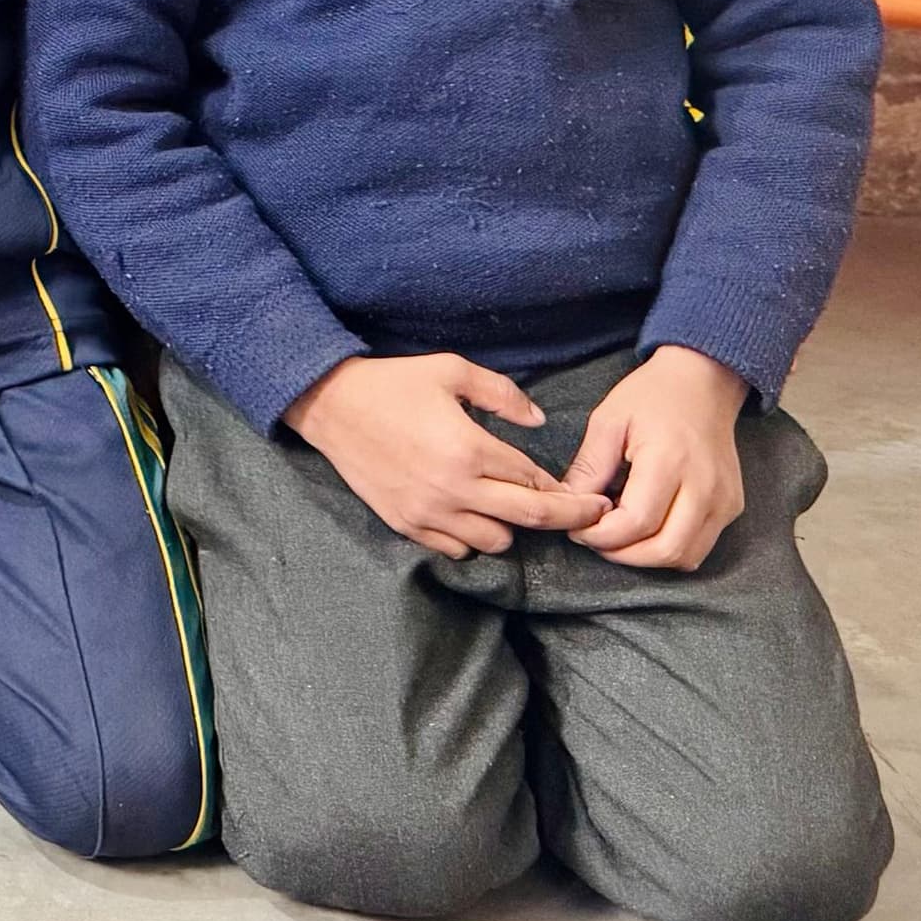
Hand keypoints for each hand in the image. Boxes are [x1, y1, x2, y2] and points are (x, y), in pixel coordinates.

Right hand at [284, 353, 610, 560]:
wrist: (329, 405)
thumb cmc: (393, 384)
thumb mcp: (451, 371)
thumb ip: (502, 394)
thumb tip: (539, 421)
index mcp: (469, 449)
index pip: (535, 481)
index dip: (567, 491)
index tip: (590, 497)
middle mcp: (453, 489)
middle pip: (528, 519)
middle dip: (566, 519)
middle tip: (588, 517)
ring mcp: (428, 513)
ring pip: (495, 541)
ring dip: (511, 527)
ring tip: (510, 506)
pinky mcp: (406, 525)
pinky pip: (457, 549)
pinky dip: (472, 537)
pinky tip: (473, 514)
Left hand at [564, 347, 750, 570]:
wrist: (703, 381)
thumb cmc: (652, 395)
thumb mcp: (608, 420)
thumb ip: (589, 467)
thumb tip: (570, 506)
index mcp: (670, 460)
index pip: (636, 522)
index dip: (601, 535)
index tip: (578, 529)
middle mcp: (705, 486)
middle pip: (664, 550)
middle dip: (622, 554)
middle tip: (594, 539)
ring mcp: (724, 500)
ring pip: (685, 557)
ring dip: (646, 557)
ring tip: (618, 536)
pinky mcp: (732, 507)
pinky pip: (699, 547)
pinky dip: (669, 549)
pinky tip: (645, 528)